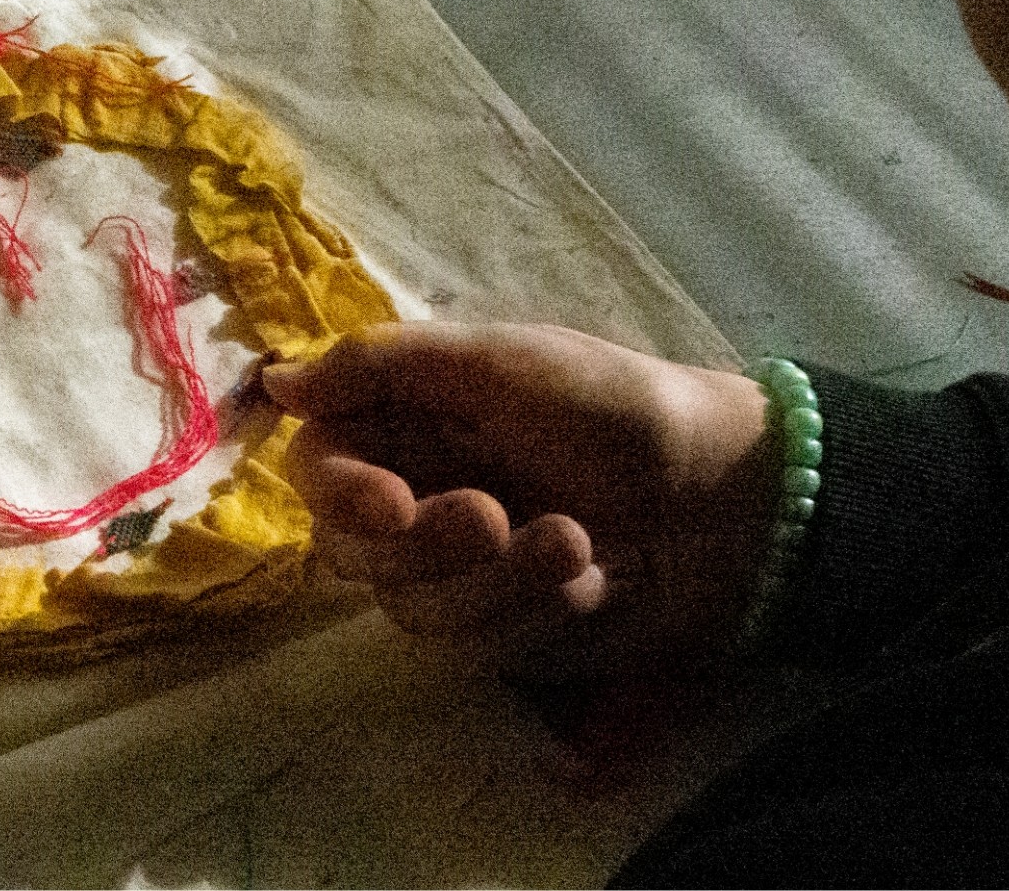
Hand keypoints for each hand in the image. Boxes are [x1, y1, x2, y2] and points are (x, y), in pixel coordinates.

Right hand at [261, 322, 775, 679]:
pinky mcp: (505, 631)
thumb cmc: (615, 408)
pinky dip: (538, 614)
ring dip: (498, 582)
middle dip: (430, 545)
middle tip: (498, 517)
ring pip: (413, 610)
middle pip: (352, 554)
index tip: (391, 505)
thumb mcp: (499, 361)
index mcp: (406, 427)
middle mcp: (416, 501)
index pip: (316, 469)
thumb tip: (276, 381)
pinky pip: (478, 648)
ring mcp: (459, 575)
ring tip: (578, 543)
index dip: (340, 495)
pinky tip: (596, 580)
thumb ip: (381, 366)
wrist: (731, 498)